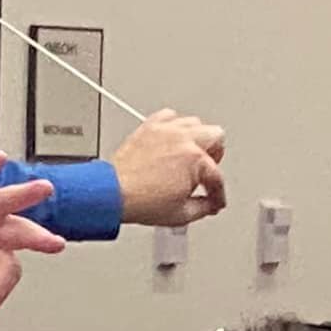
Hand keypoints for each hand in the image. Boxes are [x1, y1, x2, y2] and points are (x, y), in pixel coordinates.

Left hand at [110, 109, 226, 226]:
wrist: (111, 192)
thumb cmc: (140, 201)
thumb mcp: (182, 214)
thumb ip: (204, 207)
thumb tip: (209, 204)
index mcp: (195, 160)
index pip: (217, 177)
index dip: (219, 194)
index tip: (215, 200)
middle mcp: (183, 139)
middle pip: (215, 137)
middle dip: (216, 156)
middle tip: (209, 170)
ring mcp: (166, 130)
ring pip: (195, 122)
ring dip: (197, 138)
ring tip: (192, 154)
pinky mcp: (149, 127)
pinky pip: (168, 116)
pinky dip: (173, 126)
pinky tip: (172, 139)